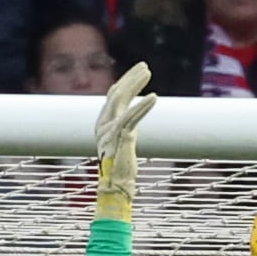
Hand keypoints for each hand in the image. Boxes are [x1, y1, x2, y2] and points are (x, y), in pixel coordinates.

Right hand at [94, 62, 155, 217]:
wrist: (115, 188)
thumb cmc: (122, 171)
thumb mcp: (124, 143)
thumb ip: (126, 128)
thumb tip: (132, 119)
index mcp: (102, 124)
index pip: (113, 97)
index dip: (126, 82)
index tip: (139, 72)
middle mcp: (102, 125)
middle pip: (116, 94)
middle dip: (131, 78)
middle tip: (145, 67)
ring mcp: (109, 131)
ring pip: (121, 100)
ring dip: (135, 84)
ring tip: (148, 72)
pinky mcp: (119, 139)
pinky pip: (131, 118)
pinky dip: (143, 106)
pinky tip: (154, 97)